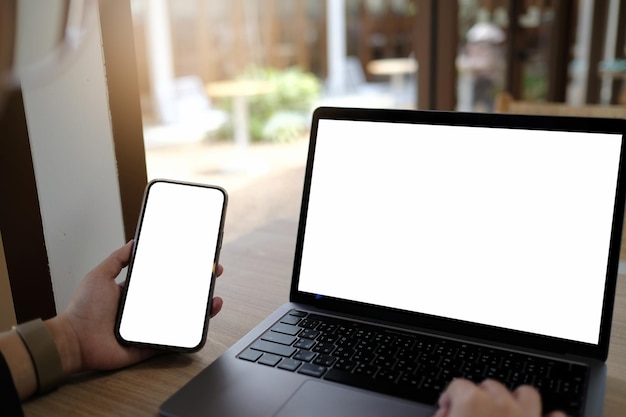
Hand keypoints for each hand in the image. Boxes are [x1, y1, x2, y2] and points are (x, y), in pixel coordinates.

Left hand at [48, 241, 224, 375]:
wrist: (73, 341)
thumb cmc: (82, 309)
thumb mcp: (99, 275)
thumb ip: (117, 259)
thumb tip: (134, 242)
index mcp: (136, 292)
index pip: (164, 279)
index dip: (181, 270)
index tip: (196, 260)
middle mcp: (145, 309)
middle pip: (178, 296)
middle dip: (198, 286)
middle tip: (213, 275)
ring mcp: (150, 327)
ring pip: (182, 317)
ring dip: (202, 309)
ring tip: (214, 299)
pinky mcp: (151, 345)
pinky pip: (175, 339)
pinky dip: (191, 332)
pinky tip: (204, 320)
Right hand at [433, 379, 566, 416]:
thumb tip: (443, 414)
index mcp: (472, 402)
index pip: (457, 386)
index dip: (449, 397)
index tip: (447, 409)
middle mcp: (502, 404)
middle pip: (490, 385)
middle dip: (481, 397)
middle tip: (473, 416)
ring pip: (526, 393)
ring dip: (517, 400)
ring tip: (507, 413)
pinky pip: (555, 416)